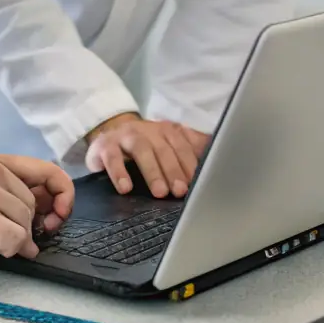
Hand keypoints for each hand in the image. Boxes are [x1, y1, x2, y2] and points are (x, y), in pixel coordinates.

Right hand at [0, 155, 74, 258]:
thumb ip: (0, 184)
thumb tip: (35, 210)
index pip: (46, 171)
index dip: (62, 193)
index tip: (58, 212)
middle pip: (32, 204)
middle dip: (29, 224)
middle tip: (18, 237)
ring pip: (25, 223)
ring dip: (18, 238)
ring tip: (1, 243)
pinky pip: (15, 240)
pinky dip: (13, 249)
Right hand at [84, 113, 210, 197]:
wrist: (109, 134)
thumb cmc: (145, 145)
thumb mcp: (168, 145)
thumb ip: (192, 148)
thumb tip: (219, 154)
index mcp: (167, 131)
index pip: (183, 145)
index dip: (191, 163)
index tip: (198, 183)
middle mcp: (148, 130)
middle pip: (164, 148)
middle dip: (174, 170)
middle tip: (180, 191)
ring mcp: (125, 136)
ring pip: (141, 149)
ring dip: (152, 171)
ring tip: (159, 192)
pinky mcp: (104, 146)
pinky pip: (112, 157)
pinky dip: (118, 172)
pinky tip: (125, 188)